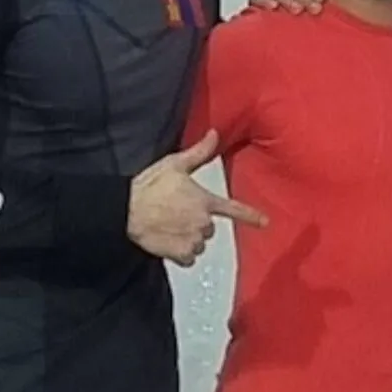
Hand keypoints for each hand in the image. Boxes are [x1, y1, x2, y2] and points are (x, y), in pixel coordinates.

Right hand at [128, 130, 267, 266]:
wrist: (126, 210)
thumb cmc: (150, 186)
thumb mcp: (174, 164)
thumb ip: (199, 152)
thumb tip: (215, 133)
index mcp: (205, 201)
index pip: (233, 209)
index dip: (250, 216)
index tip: (265, 222)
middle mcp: (203, 222)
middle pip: (209, 226)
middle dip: (196, 222)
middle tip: (176, 214)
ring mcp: (193, 240)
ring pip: (199, 243)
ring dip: (189, 238)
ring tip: (169, 227)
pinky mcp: (181, 254)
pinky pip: (189, 258)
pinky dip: (181, 253)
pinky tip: (168, 242)